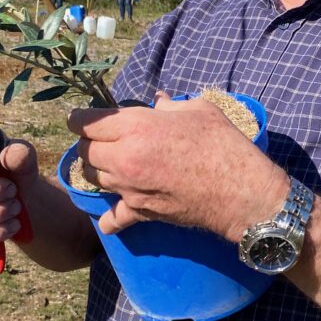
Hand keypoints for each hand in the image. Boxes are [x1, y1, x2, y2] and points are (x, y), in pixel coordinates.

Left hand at [67, 94, 288, 241]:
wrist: (240, 191)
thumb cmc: (222, 144)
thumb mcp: (198, 111)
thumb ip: (170, 105)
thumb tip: (159, 101)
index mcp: (136, 127)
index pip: (87, 122)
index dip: (79, 118)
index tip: (80, 118)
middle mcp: (125, 158)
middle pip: (85, 151)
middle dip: (89, 142)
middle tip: (103, 138)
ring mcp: (129, 188)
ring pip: (94, 179)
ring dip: (99, 170)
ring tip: (113, 163)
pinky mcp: (139, 212)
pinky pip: (111, 218)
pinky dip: (109, 216)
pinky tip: (113, 209)